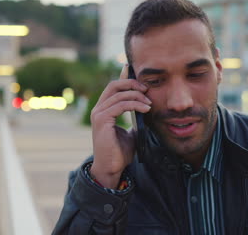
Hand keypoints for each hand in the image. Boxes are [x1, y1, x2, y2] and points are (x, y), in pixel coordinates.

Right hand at [90, 64, 151, 188]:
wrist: (111, 168)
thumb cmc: (119, 152)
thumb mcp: (130, 133)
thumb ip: (134, 121)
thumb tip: (146, 111)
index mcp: (103, 110)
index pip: (114, 88)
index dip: (127, 80)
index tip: (143, 82)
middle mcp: (98, 109)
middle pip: (114, 85)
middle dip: (132, 83)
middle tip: (147, 89)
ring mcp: (98, 114)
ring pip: (119, 94)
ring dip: (137, 96)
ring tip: (149, 103)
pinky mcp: (102, 120)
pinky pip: (120, 105)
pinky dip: (135, 104)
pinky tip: (145, 109)